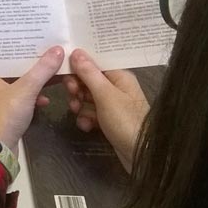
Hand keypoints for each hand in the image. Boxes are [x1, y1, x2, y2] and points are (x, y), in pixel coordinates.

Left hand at [0, 46, 64, 156]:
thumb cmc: (4, 115)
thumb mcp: (25, 90)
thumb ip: (42, 70)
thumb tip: (58, 50)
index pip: (4, 52)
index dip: (21, 44)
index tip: (37, 34)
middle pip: (15, 67)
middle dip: (34, 62)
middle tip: (52, 51)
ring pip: (21, 83)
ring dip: (37, 80)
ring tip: (56, 72)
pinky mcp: (8, 111)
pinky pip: (24, 98)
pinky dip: (35, 97)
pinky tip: (46, 100)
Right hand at [63, 49, 148, 171]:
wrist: (142, 155)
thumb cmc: (126, 121)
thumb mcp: (105, 95)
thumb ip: (88, 73)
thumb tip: (76, 51)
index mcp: (119, 76)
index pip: (93, 64)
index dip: (78, 68)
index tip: (65, 75)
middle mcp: (116, 87)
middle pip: (88, 81)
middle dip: (77, 89)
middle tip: (73, 97)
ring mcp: (112, 105)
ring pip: (86, 98)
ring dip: (80, 106)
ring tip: (78, 113)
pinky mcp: (108, 120)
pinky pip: (90, 113)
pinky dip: (86, 119)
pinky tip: (87, 126)